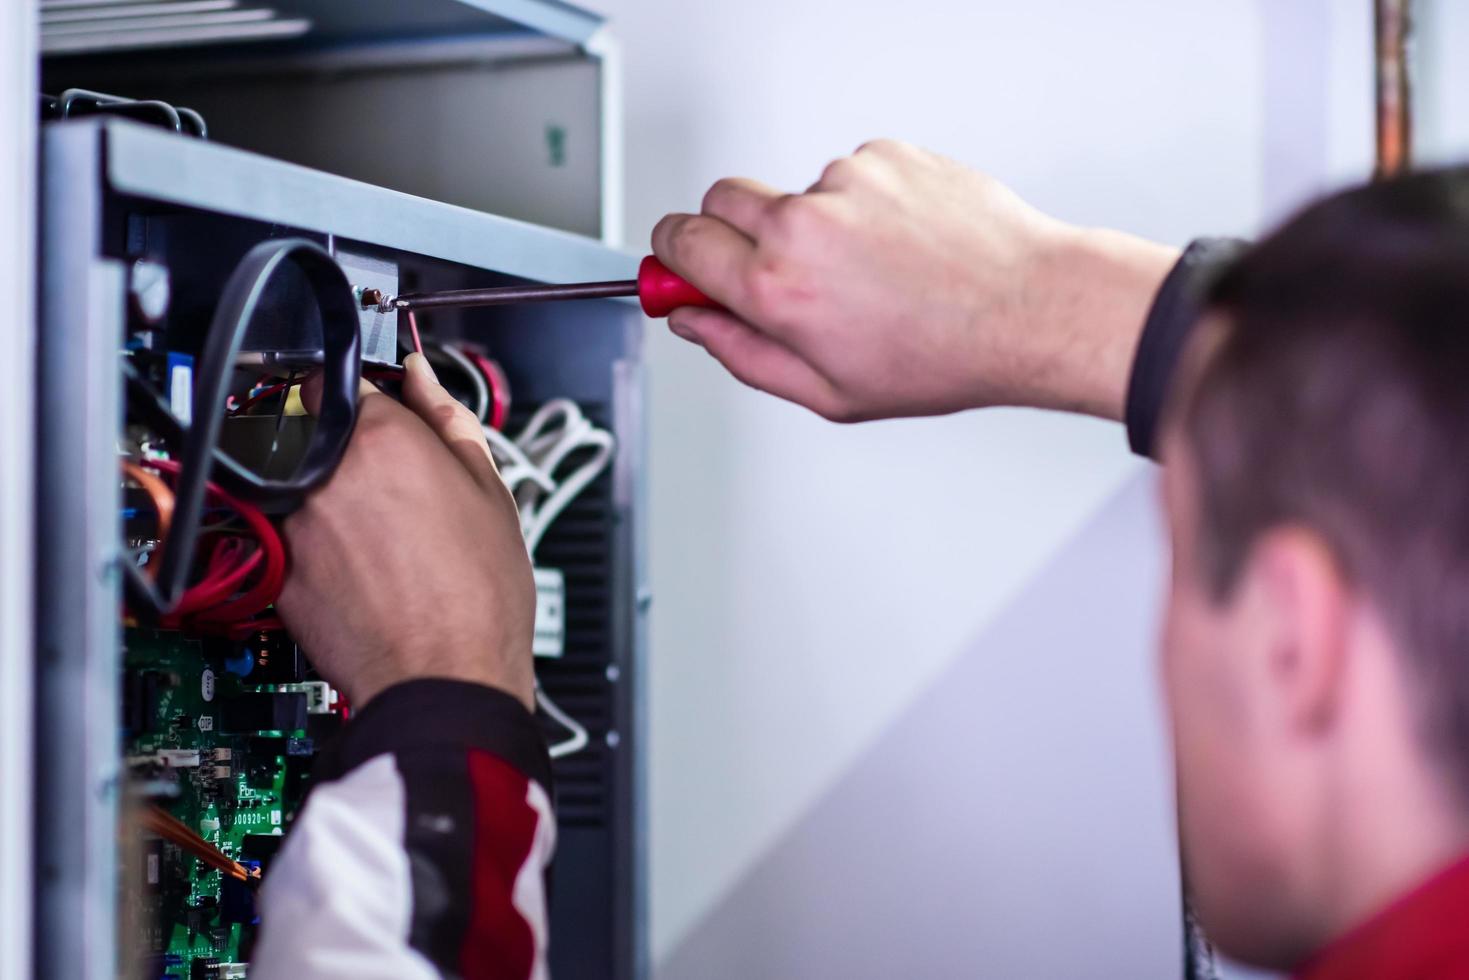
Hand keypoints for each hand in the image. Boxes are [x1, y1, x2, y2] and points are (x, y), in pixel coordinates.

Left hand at [276, 353, 535, 710]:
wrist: (445, 680)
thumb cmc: (478, 596)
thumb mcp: (490, 492)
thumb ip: (450, 421)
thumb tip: (423, 380)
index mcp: (381, 440)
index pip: (340, 379)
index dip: (361, 396)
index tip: (374, 412)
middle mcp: (325, 475)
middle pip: (316, 434)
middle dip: (345, 451)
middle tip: (394, 489)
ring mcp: (295, 525)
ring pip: (301, 488)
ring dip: (330, 501)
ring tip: (384, 541)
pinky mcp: (279, 572)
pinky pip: (292, 540)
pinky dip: (319, 549)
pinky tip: (365, 573)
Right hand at [652, 139, 1178, 421]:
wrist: (1029, 308)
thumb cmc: (943, 357)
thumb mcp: (828, 391)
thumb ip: (741, 353)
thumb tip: (693, 320)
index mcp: (777, 287)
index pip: (679, 242)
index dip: (674, 257)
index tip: (681, 266)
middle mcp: (802, 224)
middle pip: (718, 200)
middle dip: (727, 233)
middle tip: (771, 271)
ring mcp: (845, 182)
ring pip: (792, 194)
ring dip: (812, 226)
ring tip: (871, 273)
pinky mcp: (885, 156)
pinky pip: (848, 177)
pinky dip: (863, 207)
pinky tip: (900, 247)